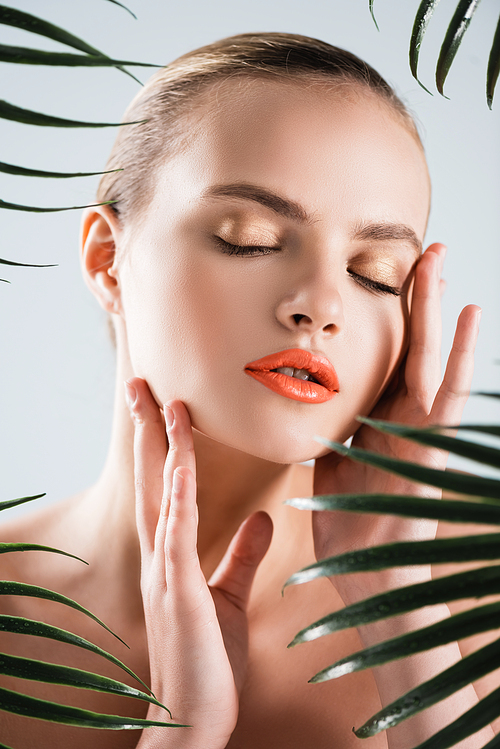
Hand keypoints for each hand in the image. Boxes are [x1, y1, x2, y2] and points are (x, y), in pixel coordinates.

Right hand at [125, 378, 272, 748]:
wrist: (193, 720)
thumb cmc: (208, 662)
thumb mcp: (230, 597)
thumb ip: (242, 554)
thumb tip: (262, 516)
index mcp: (171, 557)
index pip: (164, 488)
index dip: (164, 446)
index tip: (166, 407)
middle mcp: (160, 556)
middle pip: (151, 479)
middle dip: (147, 430)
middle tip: (141, 384)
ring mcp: (164, 572)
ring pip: (160, 494)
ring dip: (162, 447)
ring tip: (162, 401)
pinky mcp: (177, 592)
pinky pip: (175, 534)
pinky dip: (177, 496)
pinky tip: (181, 464)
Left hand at [312, 243, 480, 600]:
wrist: (365, 565)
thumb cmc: (345, 514)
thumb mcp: (329, 455)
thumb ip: (324, 421)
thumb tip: (299, 393)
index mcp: (376, 411)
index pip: (385, 351)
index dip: (388, 314)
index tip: (385, 275)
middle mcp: (402, 411)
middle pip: (410, 341)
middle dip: (416, 296)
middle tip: (422, 249)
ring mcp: (420, 424)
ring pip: (430, 354)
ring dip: (435, 307)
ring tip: (439, 261)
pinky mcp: (433, 443)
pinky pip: (451, 391)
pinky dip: (464, 353)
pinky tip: (471, 313)